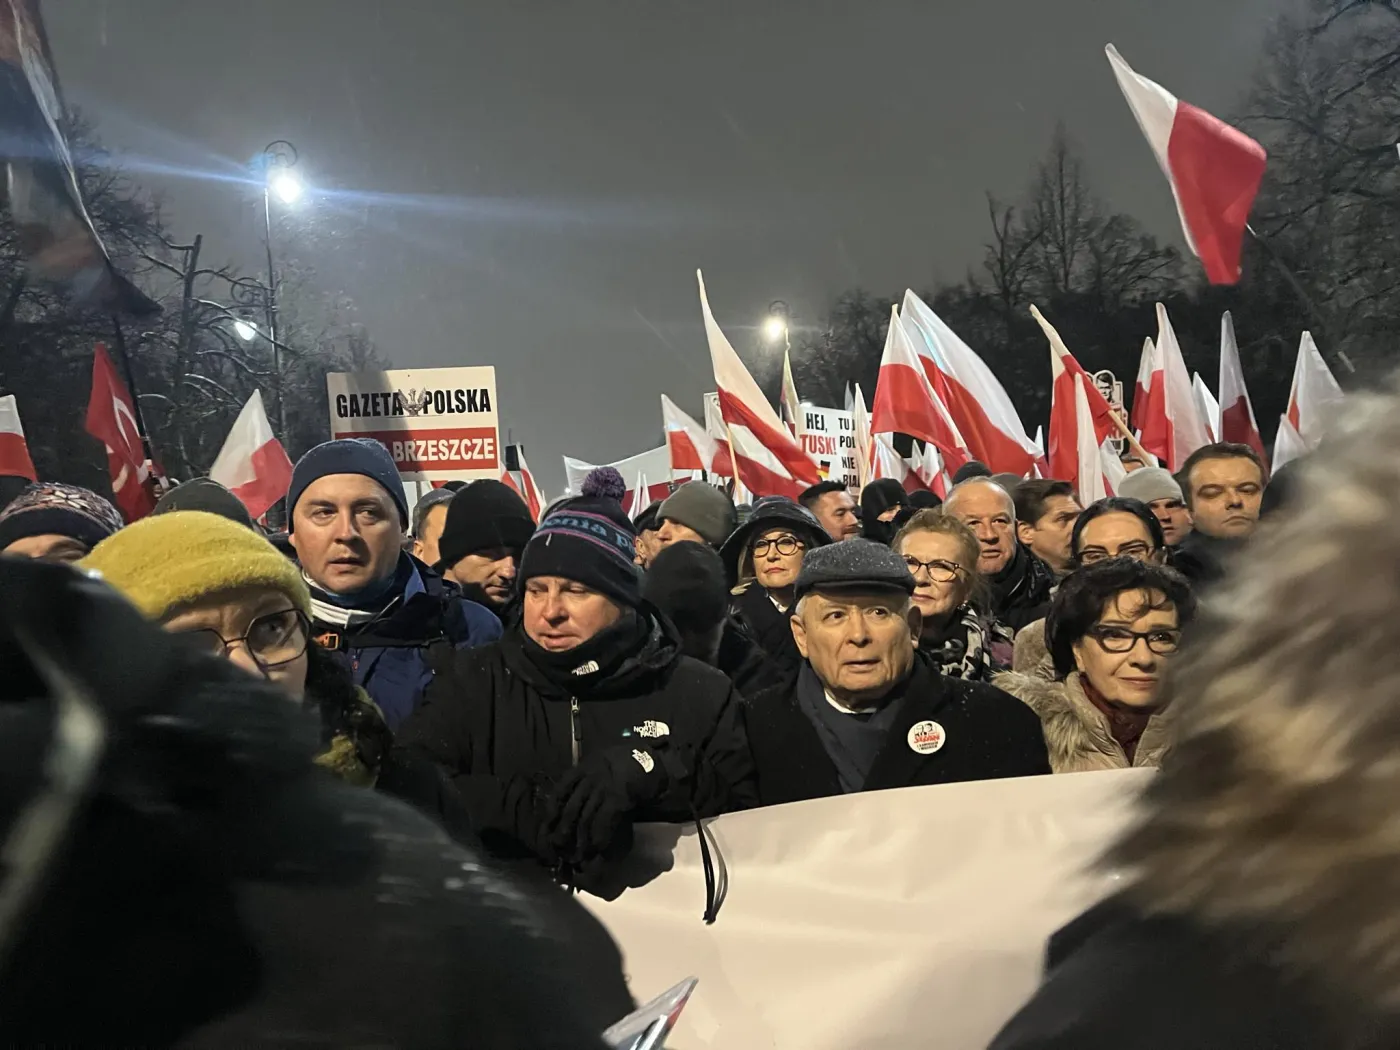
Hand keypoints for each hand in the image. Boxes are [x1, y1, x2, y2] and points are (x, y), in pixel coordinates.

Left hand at [545, 747, 666, 862]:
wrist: (653, 756)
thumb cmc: (626, 760)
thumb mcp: (600, 762)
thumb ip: (586, 778)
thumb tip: (574, 804)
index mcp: (582, 767)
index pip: (558, 793)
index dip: (550, 814)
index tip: (546, 830)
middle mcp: (589, 776)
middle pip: (569, 810)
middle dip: (563, 833)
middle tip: (560, 851)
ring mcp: (603, 787)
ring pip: (585, 819)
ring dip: (581, 841)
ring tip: (578, 857)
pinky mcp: (618, 797)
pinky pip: (603, 821)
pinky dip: (600, 837)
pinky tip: (598, 848)